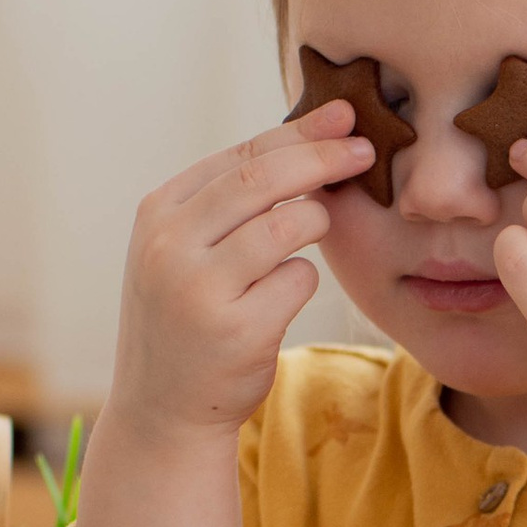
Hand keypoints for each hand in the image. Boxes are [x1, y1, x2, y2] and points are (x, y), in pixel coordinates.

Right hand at [77, 102, 368, 526]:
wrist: (162, 410)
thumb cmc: (189, 318)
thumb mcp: (185, 251)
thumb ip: (230, 201)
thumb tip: (312, 135)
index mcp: (158, 214)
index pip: (241, 154)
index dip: (300, 131)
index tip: (345, 116)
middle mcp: (170, 245)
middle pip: (266, 177)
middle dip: (324, 157)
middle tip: (367, 149)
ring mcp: (200, 288)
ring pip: (290, 224)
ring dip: (316, 225)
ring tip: (306, 241)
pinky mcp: (237, 329)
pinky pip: (300, 280)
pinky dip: (300, 284)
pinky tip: (273, 305)